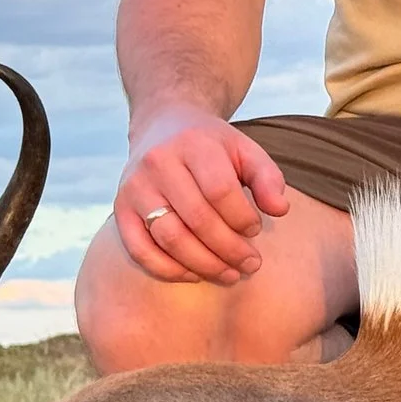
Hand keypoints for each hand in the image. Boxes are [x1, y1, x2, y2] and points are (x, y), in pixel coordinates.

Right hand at [115, 104, 291, 284]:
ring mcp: (134, 188)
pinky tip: (195, 274)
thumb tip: (280, 210)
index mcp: (192, 144)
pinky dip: (168, 269)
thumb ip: (267, 177)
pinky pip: (140, 250)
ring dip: (203, 264)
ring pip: (169, 238)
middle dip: (229, 249)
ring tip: (230, 274)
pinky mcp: (120, 210)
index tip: (256, 230)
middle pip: (197, 219)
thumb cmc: (211, 146)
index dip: (242, 217)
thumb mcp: (244, 149)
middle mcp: (158, 163)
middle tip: (251, 264)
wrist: (163, 126)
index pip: (220, 191)